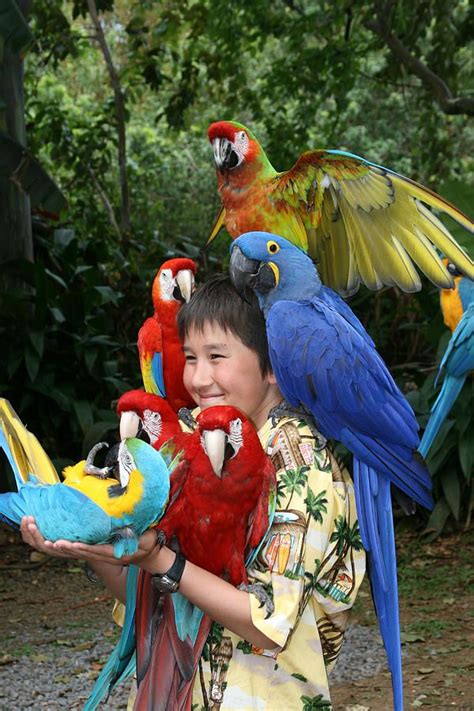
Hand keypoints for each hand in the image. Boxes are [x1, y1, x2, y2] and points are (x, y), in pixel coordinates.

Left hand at [20, 517, 160, 566]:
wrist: (149, 555)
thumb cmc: (149, 544)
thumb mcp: (148, 539)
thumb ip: (138, 534)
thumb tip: (130, 525)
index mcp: (118, 554)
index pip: (98, 551)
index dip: (85, 548)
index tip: (72, 544)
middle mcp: (108, 557)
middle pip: (85, 554)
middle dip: (69, 549)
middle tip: (54, 543)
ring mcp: (104, 556)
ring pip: (82, 555)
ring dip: (67, 550)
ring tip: (52, 543)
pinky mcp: (100, 553)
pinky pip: (84, 552)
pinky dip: (72, 548)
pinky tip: (61, 542)